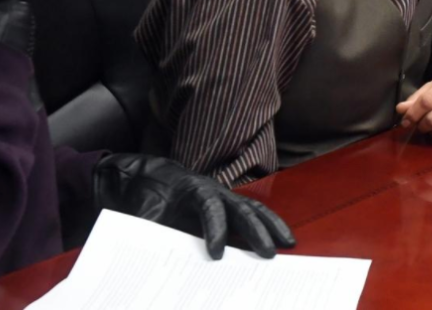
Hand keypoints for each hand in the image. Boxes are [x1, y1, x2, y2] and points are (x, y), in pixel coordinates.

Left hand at [93, 154, 295, 259]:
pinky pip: (254, 216)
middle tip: (268, 254)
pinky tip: (283, 241)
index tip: (216, 254)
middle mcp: (216, 191)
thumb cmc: (149, 193)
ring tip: (289, 244)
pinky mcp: (230, 209)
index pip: (209, 207)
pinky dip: (269, 227)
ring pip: (254, 209)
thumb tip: (149, 250)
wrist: (153, 177)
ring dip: (272, 226)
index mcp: (194, 189)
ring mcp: (226, 198)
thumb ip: (149, 226)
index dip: (215, 229)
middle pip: (242, 208)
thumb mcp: (142, 210)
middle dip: (256, 231)